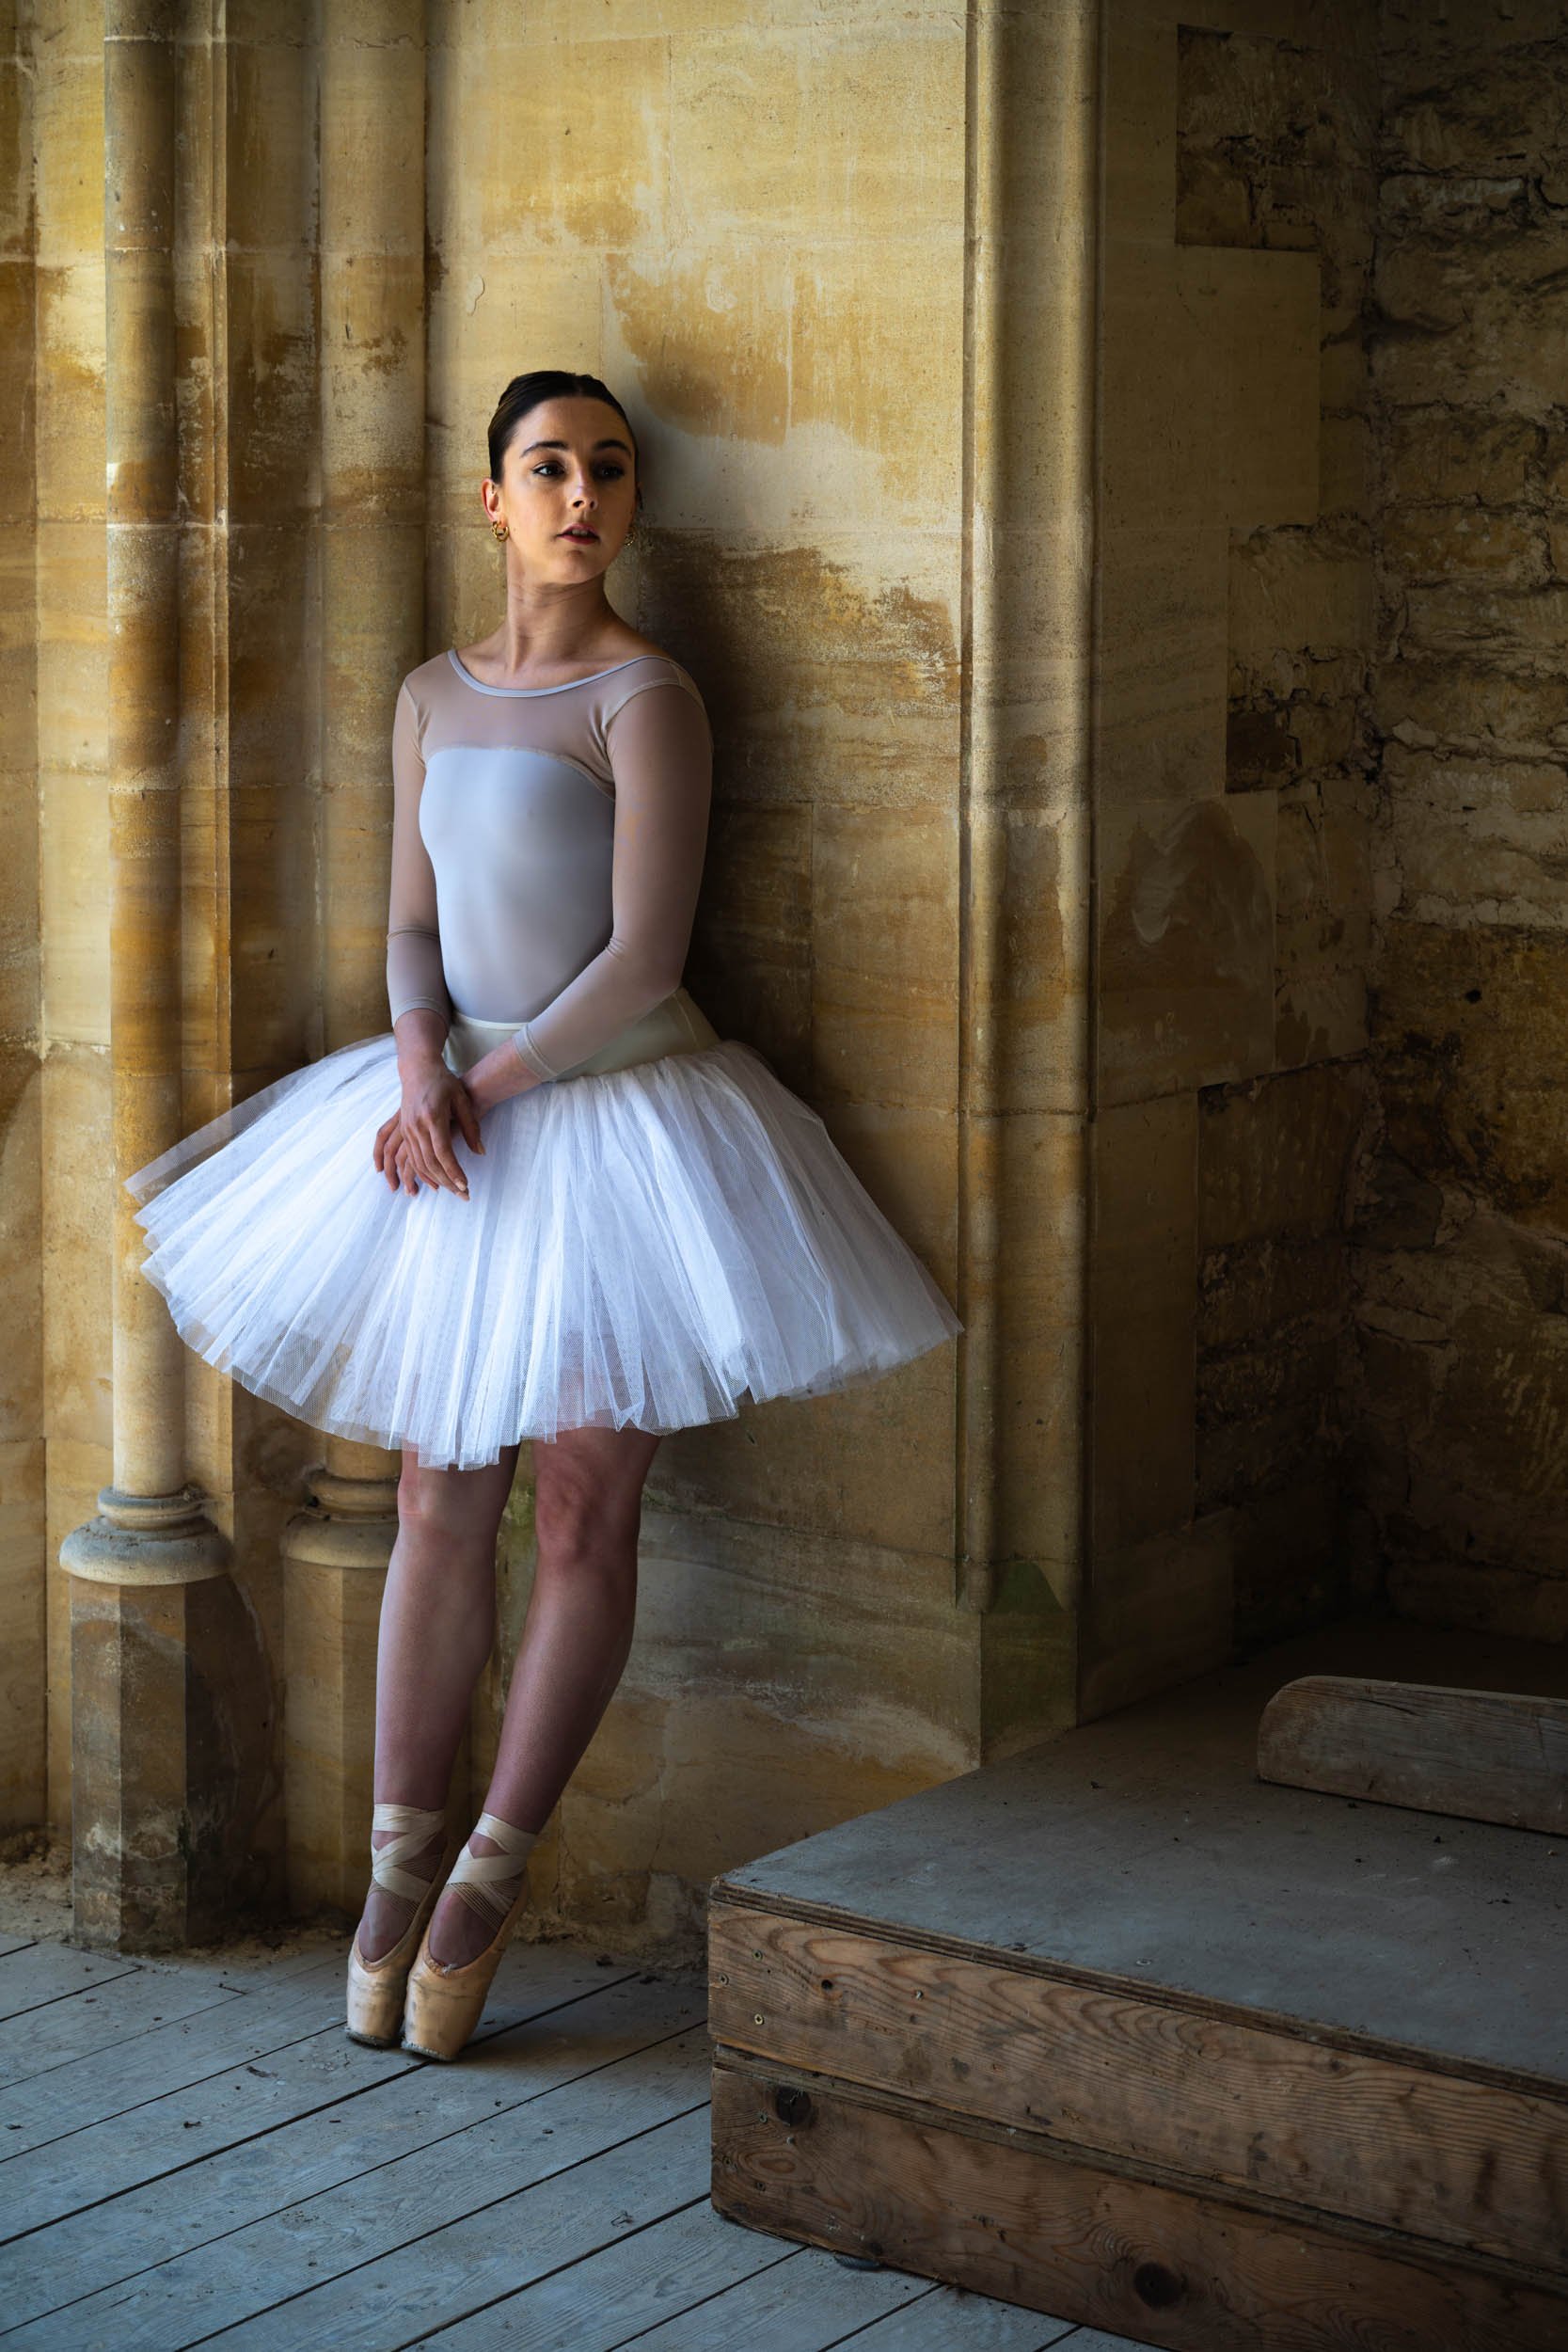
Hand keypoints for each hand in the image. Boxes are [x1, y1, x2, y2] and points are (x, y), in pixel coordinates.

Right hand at [373, 1057, 482, 1198]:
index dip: (453, 1171)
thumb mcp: (462, 1100)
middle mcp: (416, 1126)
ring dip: (433, 1180)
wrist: (418, 1069)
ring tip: (450, 1191)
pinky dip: (418, 1173)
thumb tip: (480, 1152)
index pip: (443, 1152)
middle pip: (430, 1162)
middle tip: (463, 1195)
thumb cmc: (444, 1082)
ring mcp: (407, 1129)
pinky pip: (408, 1158)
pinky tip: (429, 1183)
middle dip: (447, 1182)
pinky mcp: (403, 1131)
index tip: (465, 1185)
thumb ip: (471, 1126)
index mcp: (432, 1117)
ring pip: (417, 1163)